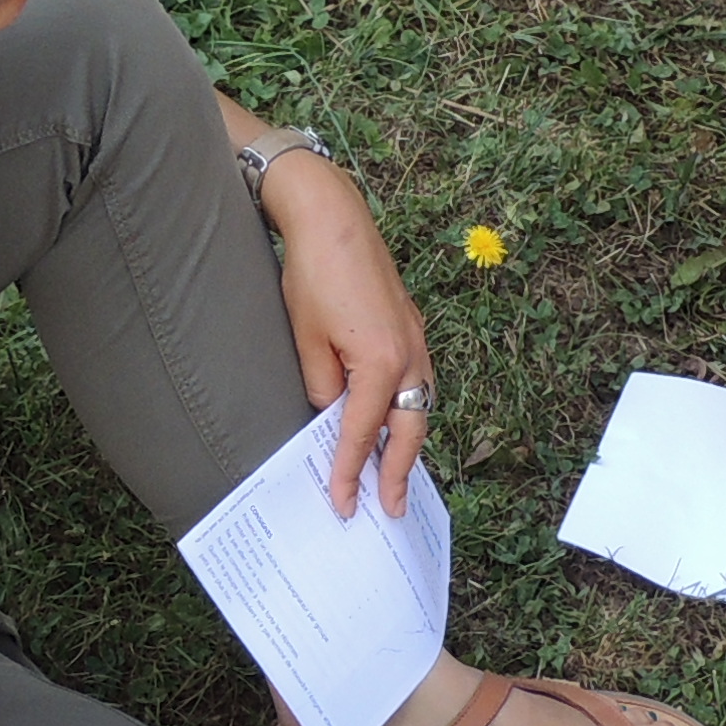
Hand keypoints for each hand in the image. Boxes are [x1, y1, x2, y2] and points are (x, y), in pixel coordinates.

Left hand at [266, 160, 432, 514]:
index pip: (362, 433)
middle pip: (409, 430)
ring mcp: (415, 339)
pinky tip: (395, 421)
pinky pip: (417, 383)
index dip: (350, 472)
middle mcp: (409, 355)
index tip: (344, 504)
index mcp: (381, 362)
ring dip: (409, 443)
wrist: (333, 216)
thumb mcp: (305, 340)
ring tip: (396, 475)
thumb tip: (332, 417)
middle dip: (400, 473)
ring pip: (419, 407)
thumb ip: (322, 388)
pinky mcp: (411, 327)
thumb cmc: (314, 273)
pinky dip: (409, 411)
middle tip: (393, 508)